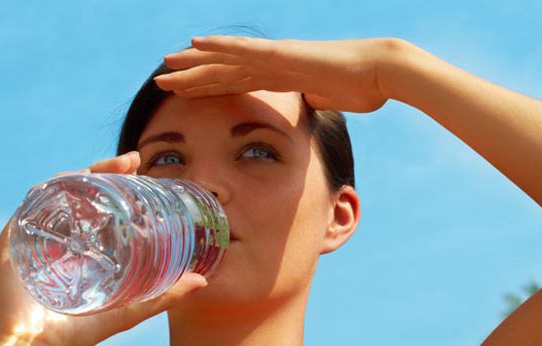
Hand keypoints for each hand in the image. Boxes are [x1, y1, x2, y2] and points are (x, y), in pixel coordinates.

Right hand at [0, 152, 206, 345]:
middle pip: (83, 190)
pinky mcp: (15, 239)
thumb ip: (165, 296)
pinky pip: (30, 204)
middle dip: (107, 170)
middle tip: (133, 160)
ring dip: (85, 172)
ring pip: (60, 190)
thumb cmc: (80, 334)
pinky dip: (50, 188)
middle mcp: (62, 236)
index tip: (142, 168)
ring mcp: (37, 235)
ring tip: (114, 167)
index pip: (102, 204)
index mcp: (84, 247)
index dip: (121, 183)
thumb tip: (203, 281)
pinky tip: (73, 180)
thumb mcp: (131, 309)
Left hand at [155, 36, 400, 112]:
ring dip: (194, 63)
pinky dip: (218, 47)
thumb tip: (310, 105)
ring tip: (165, 64)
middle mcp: (273, 64)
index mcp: (282, 77)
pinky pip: (244, 50)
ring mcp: (276, 57)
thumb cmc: (363, 88)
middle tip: (161, 80)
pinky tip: (194, 44)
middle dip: (192, 76)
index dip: (209, 87)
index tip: (185, 93)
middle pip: (223, 71)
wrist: (381, 74)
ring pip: (225, 60)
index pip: (237, 83)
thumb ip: (314, 100)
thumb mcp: (329, 101)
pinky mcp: (283, 54)